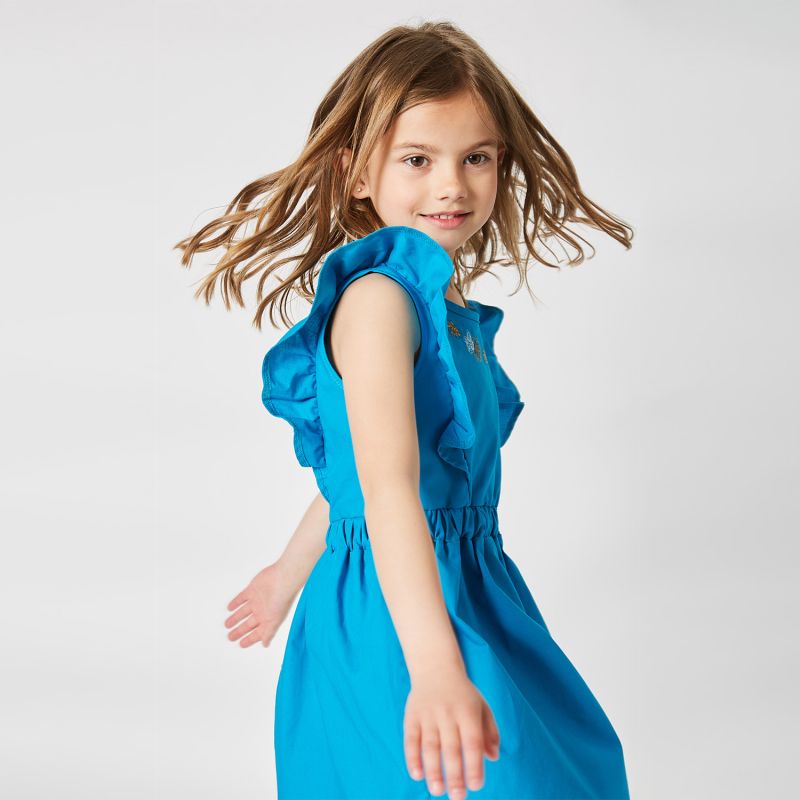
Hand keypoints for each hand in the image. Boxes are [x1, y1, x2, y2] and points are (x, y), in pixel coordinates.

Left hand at [224, 562, 297, 647]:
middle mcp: (262, 611)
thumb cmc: (282, 600)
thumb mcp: (275, 621)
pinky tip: (230, 607)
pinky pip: (241, 598)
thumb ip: (268, 633)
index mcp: (268, 620)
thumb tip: (265, 645)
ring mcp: (257, 600)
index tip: (241, 644)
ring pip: (243, 612)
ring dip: (235, 618)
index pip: (257, 633)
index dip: (249, 639)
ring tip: (227, 625)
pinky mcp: (252, 590)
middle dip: (239, 631)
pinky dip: (235, 603)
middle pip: (248, 624)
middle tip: (230, 637)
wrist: (282, 580)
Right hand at [404, 666, 500, 798]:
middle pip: (451, 747)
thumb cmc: (463, 694)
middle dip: (454, 774)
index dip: (474, 764)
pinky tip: (417, 774)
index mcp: (468, 711)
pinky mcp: (411, 715)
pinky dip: (412, 757)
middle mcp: (448, 712)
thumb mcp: (481, 707)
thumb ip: (489, 732)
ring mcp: (428, 714)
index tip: (476, 786)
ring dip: (433, 770)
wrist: (435, 668)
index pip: (472, 741)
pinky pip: (411, 738)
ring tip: (437, 791)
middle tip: (457, 797)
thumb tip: (492, 757)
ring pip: (430, 745)